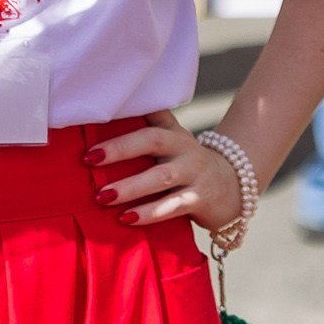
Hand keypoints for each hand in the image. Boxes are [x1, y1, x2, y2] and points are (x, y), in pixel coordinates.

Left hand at [89, 110, 246, 230]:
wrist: (234, 186)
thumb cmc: (189, 163)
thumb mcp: (175, 140)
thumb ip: (152, 123)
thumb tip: (118, 105)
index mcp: (175, 134)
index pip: (147, 125)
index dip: (119, 135)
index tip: (90, 148)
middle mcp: (186, 149)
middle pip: (153, 142)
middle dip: (120, 150)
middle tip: (91, 160)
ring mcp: (195, 174)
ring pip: (161, 177)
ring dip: (130, 187)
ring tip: (103, 196)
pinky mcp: (201, 199)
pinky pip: (173, 206)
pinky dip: (150, 212)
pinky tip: (128, 219)